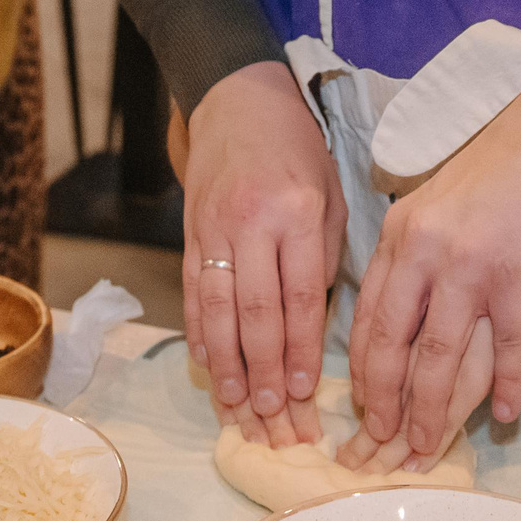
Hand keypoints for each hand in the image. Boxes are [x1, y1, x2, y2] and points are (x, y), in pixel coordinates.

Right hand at [181, 60, 342, 449]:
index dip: (300, 350)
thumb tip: (320, 324)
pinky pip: (194, 293)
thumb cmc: (298, 149)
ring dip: (227, 368)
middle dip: (263, 375)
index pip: (300, 297)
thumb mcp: (330, 191)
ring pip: (218, 311)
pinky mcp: (189, 233)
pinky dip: (200, 334)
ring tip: (238, 410)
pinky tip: (207, 367)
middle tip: (274, 421)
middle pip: (256, 314)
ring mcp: (214, 229)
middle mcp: (252, 224)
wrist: (237, 99)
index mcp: (297, 213)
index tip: (304, 394)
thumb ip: (326, 254)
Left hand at [349, 87, 520, 454]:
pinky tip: (505, 417)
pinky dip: (506, 386)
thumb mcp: (431, 202)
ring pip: (442, 357)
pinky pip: (507, 346)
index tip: (360, 405)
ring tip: (426, 447)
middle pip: (394, 343)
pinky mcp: (518, 277)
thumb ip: (411, 251)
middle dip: (385, 401)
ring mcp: (470, 267)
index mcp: (399, 235)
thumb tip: (397, 305)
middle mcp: (425, 253)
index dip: (363, 369)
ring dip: (434, 409)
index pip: (368, 316)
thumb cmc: (494, 168)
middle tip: (381, 442)